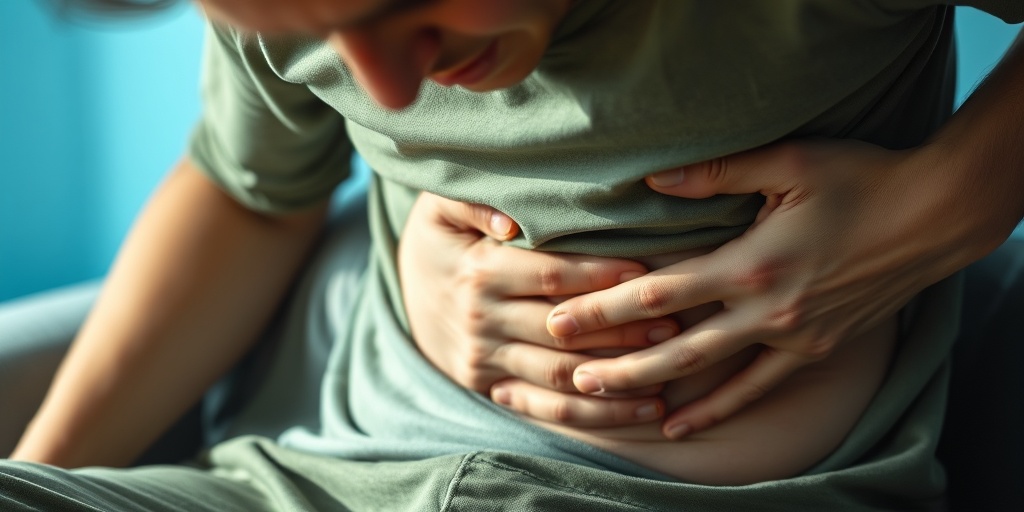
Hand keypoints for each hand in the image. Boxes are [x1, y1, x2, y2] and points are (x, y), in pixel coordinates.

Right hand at [399, 192, 679, 427]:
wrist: (405, 290)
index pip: (550, 276)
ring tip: (666, 366)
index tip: (645, 273)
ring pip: (560, 375)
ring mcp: (484, 359)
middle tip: (672, 323)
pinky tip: (643, 409)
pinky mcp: (489, 386)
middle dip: (619, 329)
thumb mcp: (440, 206)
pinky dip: (596, 414)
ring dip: (616, 375)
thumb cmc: (442, 238)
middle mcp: (480, 320)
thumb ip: (473, 200)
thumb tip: (511, 220)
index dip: (599, 275)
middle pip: (561, 330)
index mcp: (477, 271)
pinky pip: (547, 408)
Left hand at [549, 138, 974, 438]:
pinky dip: (718, 408)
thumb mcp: (790, 162)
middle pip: (674, 345)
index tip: (562, 319)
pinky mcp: (814, 350)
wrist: (933, 215)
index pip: (660, 289)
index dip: (606, 307)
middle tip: (568, 375)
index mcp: (751, 262)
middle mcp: (766, 309)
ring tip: (605, 401)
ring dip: (654, 389)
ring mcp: (790, 337)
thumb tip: (655, 177)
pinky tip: (684, 424)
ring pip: (709, 374)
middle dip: (617, 362)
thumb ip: (717, 174)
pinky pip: (757, 388)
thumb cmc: (861, 179)